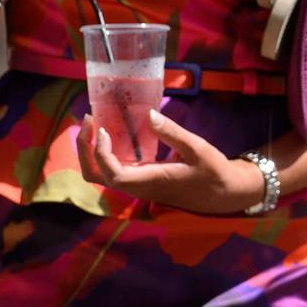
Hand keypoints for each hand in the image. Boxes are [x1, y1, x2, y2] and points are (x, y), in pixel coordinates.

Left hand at [76, 111, 264, 214]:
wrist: (222, 193)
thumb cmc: (212, 171)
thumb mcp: (197, 148)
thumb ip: (172, 132)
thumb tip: (149, 114)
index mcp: (151, 182)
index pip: (113, 175)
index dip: (102, 154)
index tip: (103, 129)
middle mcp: (138, 187)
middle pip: (96, 177)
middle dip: (85, 151)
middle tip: (88, 121)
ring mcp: (138, 185)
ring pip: (101, 175)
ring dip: (91, 151)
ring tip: (95, 124)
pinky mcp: (141, 180)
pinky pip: (114, 169)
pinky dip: (105, 153)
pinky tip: (113, 132)